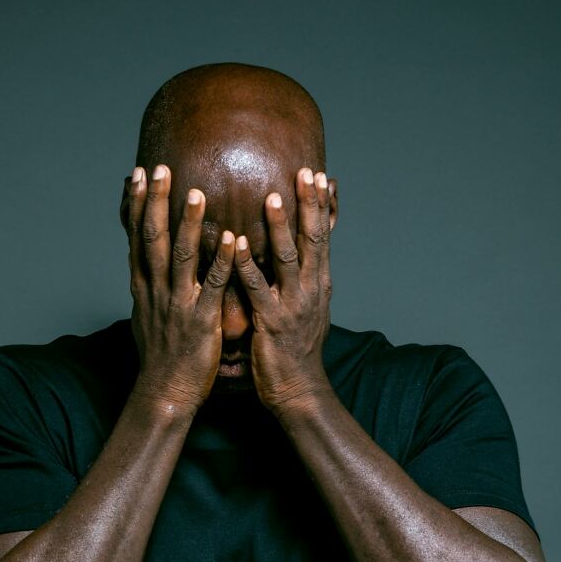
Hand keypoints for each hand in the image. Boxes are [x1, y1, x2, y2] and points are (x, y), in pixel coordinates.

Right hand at [127, 164, 235, 415]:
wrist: (165, 393)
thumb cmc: (162, 355)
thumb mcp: (147, 314)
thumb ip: (150, 286)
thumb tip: (145, 265)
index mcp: (144, 287)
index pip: (136, 238)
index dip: (136, 205)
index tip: (138, 175)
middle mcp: (156, 291)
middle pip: (152, 239)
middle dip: (155, 202)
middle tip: (160, 168)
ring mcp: (177, 305)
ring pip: (181, 258)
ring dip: (189, 224)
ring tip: (197, 192)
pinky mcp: (200, 322)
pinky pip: (212, 287)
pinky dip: (220, 262)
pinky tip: (230, 240)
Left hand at [232, 167, 333, 414]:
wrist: (298, 389)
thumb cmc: (297, 347)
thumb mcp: (309, 305)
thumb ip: (307, 275)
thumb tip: (306, 252)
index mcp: (319, 283)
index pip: (324, 236)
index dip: (321, 205)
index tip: (318, 173)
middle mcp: (311, 289)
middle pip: (313, 240)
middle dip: (308, 205)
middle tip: (304, 172)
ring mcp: (293, 305)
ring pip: (288, 260)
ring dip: (279, 229)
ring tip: (270, 198)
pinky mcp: (271, 322)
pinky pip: (258, 289)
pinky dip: (247, 265)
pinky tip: (236, 245)